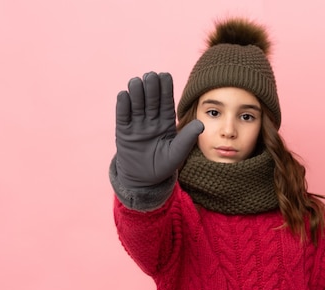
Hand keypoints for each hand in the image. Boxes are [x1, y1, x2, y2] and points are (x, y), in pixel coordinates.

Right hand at [115, 72, 202, 187]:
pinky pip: (123, 116)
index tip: (165, 75)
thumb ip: (187, 138)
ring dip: (136, 93)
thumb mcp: (177, 152)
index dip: (165, 89)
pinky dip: (123, 106)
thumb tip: (201, 124)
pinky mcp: (124, 131)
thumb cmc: (164, 165)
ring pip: (136, 105)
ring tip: (137, 81)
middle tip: (150, 75)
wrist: (145, 179)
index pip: (166, 102)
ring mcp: (136, 124)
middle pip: (151, 100)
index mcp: (166, 121)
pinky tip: (124, 95)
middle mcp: (151, 119)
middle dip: (151, 88)